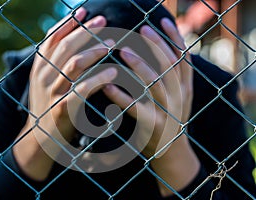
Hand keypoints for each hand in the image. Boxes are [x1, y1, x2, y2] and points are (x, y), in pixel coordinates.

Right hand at [14, 8, 115, 180]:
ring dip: (94, 50)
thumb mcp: (45, 82)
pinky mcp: (62, 108)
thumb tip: (70, 39)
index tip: (83, 10)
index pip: (51, 38)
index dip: (67, 22)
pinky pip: (82, 89)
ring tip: (111, 43)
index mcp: (39, 67)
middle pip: (65, 46)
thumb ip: (54, 63)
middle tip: (103, 20)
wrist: (40, 137)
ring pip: (74, 63)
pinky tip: (112, 71)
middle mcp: (43, 76)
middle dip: (85, 31)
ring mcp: (52, 92)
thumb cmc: (49, 105)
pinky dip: (98, 78)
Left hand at [103, 18, 198, 195]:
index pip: (184, 57)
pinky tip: (107, 86)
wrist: (171, 151)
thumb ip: (172, 75)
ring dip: (140, 65)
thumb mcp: (177, 95)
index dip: (174, 37)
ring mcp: (168, 111)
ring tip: (123, 51)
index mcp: (186, 87)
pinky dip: (121, 96)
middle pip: (170, 65)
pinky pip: (136, 108)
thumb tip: (164, 48)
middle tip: (141, 28)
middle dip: (156, 45)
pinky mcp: (153, 126)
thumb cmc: (168, 117)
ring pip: (155, 83)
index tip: (162, 20)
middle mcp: (180, 97)